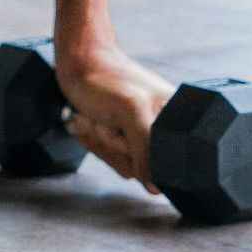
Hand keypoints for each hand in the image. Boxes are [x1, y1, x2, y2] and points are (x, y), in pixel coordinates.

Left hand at [55, 46, 174, 194]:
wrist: (76, 63)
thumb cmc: (103, 79)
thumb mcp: (131, 109)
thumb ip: (147, 149)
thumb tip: (156, 187)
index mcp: (175, 120)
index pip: (168, 163)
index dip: (140, 152)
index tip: (125, 130)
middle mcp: (159, 130)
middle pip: (142, 168)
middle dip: (116, 144)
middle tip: (109, 118)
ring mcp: (137, 136)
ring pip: (122, 164)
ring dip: (102, 141)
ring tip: (100, 115)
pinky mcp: (118, 138)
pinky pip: (108, 156)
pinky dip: (93, 140)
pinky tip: (90, 120)